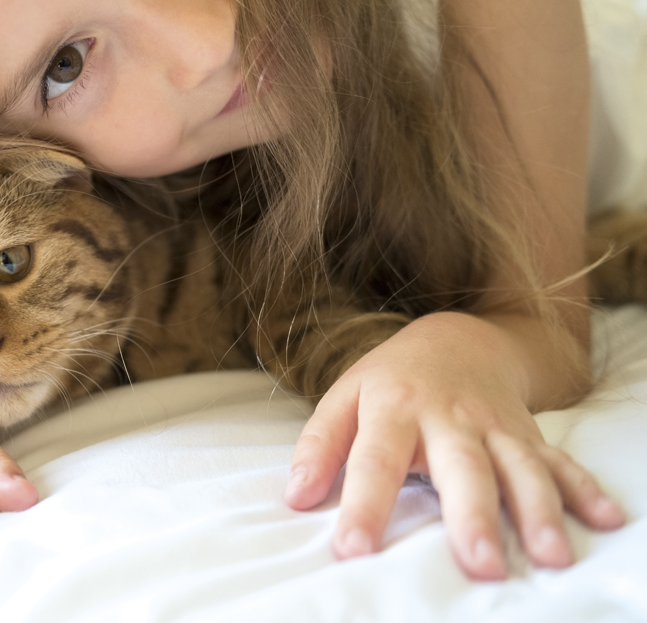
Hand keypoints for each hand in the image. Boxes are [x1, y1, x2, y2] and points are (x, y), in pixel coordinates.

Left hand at [284, 311, 624, 578]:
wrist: (456, 338)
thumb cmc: (390, 380)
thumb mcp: (344, 398)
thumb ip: (320, 445)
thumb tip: (295, 496)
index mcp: (392, 408)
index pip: (374, 460)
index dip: (363, 505)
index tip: (354, 549)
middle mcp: (448, 417)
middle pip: (462, 468)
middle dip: (472, 516)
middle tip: (480, 564)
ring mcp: (494, 426)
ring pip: (520, 467)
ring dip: (538, 509)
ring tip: (550, 555)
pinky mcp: (528, 434)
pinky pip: (560, 461)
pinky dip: (585, 489)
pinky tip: (607, 519)